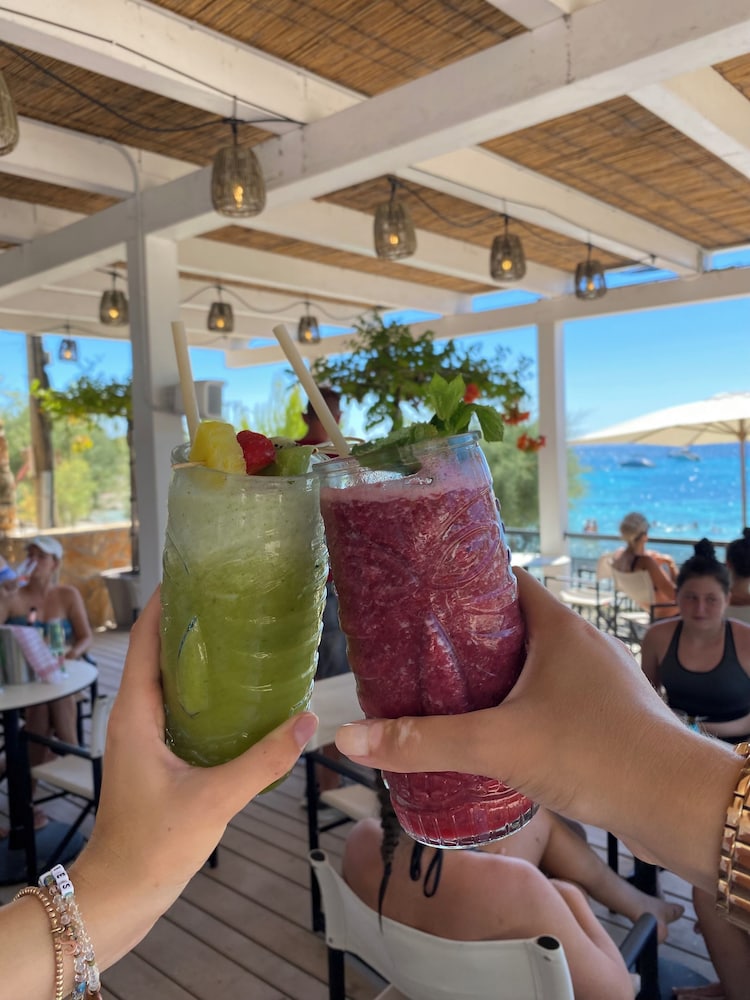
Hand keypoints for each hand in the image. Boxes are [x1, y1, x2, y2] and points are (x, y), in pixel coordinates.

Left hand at [70, 588, 317, 964]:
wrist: (121, 893)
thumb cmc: (154, 845)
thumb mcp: (214, 799)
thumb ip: (263, 761)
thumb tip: (309, 722)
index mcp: (136, 713)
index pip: (143, 639)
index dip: (164, 604)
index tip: (196, 575)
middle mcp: (134, 716)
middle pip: (158, 653)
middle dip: (191, 625)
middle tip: (235, 601)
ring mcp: (143, 737)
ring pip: (170, 682)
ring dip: (198, 659)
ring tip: (243, 638)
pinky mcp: (155, 757)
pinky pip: (179, 708)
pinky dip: (204, 692)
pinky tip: (240, 697)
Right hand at [335, 570, 741, 889]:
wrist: (676, 804)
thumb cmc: (595, 752)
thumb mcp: (499, 742)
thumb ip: (425, 742)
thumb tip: (350, 740)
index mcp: (557, 625)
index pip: (500, 580)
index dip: (458, 584)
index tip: (417, 599)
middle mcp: (578, 642)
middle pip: (509, 624)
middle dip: (464, 640)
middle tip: (417, 656)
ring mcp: (595, 679)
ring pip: (530, 665)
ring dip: (491, 678)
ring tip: (442, 695)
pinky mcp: (604, 715)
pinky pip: (549, 697)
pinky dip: (518, 707)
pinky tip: (492, 734)